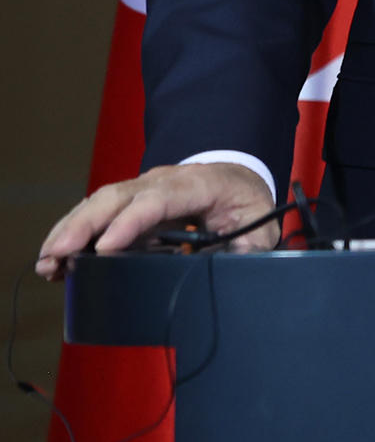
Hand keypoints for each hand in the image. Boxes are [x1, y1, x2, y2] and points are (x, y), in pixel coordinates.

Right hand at [35, 164, 282, 279]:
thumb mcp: (260, 223)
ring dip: (70, 231)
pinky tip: (55, 260)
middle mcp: (163, 181)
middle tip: (58, 256)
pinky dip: (73, 234)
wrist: (236, 177)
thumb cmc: (245, 202)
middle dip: (85, 225)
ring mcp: (142, 188)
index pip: (160, 199)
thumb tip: (236, 265)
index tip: (106, 247)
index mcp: (199, 184)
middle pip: (118, 196)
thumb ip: (251, 246)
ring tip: (48, 264)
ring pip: (99, 202)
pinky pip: (96, 213)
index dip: (131, 222)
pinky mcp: (128, 202)